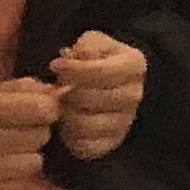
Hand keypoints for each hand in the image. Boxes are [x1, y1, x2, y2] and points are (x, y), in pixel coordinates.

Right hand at [0, 80, 61, 189]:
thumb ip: (23, 88)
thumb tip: (58, 91)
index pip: (40, 106)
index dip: (47, 108)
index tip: (40, 111)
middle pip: (41, 133)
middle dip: (36, 132)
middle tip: (18, 134)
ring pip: (34, 159)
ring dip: (29, 155)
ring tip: (9, 152)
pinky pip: (23, 182)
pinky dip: (19, 176)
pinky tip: (2, 170)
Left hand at [49, 33, 145, 161]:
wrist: (113, 87)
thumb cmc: (99, 61)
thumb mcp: (95, 43)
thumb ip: (86, 46)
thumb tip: (73, 57)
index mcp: (134, 65)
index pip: (101, 71)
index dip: (73, 69)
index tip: (55, 65)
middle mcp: (135, 95)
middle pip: (90, 98)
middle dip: (67, 93)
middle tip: (57, 89)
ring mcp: (126, 122)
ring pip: (85, 125)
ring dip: (66, 115)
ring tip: (62, 106)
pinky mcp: (112, 143)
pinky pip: (86, 146)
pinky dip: (71, 138)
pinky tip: (68, 124)